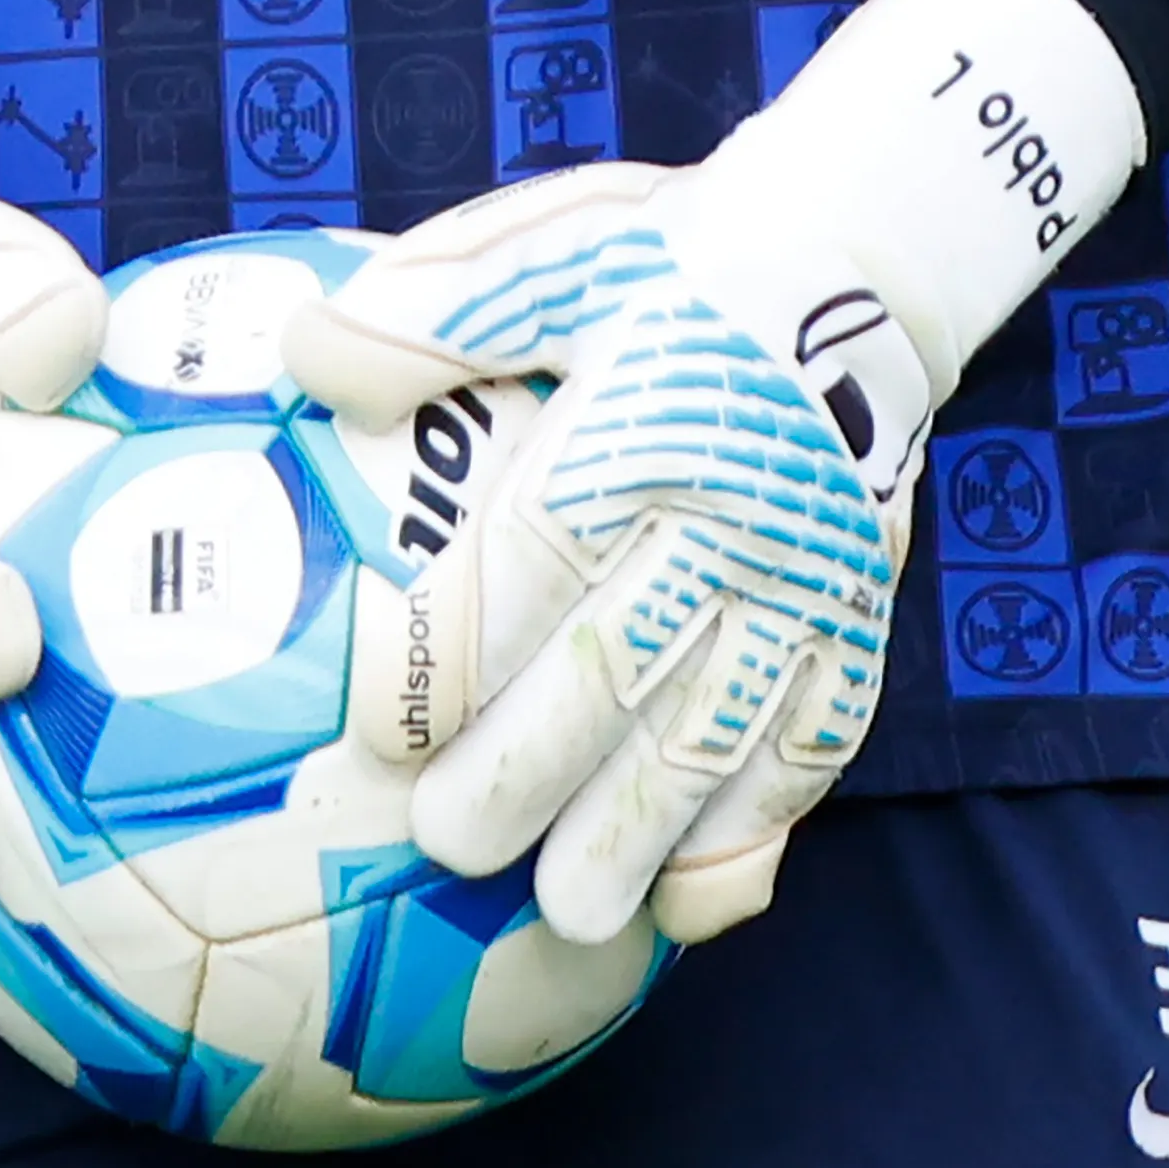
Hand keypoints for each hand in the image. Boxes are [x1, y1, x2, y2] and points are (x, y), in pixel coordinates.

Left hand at [294, 0, 1142, 954]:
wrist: (862, 252)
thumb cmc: (672, 262)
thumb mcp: (553, 251)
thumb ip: (435, 310)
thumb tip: (306, 352)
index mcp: (640, 420)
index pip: (541, 551)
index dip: (465, 649)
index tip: (390, 736)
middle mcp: (730, 509)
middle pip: (624, 659)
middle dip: (534, 768)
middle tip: (451, 849)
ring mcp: (805, 575)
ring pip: (722, 720)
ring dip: (646, 827)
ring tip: (575, 916)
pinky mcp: (859, 614)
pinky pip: (820, 736)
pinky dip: (764, 827)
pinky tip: (701, 902)